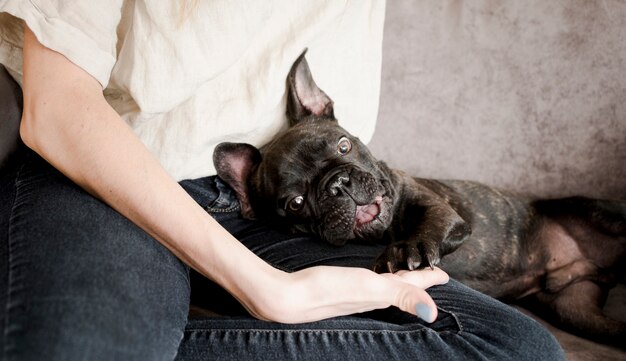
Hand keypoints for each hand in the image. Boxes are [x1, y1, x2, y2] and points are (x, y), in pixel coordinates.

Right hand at [246, 266, 448, 323]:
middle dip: (416, 282)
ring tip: (405, 277)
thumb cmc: (327, 290)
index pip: (410, 287)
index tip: (444, 275)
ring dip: (397, 282)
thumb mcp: (370, 289)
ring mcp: (352, 295)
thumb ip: (401, 296)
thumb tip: (433, 313)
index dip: (428, 280)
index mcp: (380, 295)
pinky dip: (376, 280)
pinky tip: (368, 279)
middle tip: (429, 274)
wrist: (288, 297)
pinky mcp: (337, 291)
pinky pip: (365, 285)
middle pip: (399, 288)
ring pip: (383, 288)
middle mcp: (369, 297)